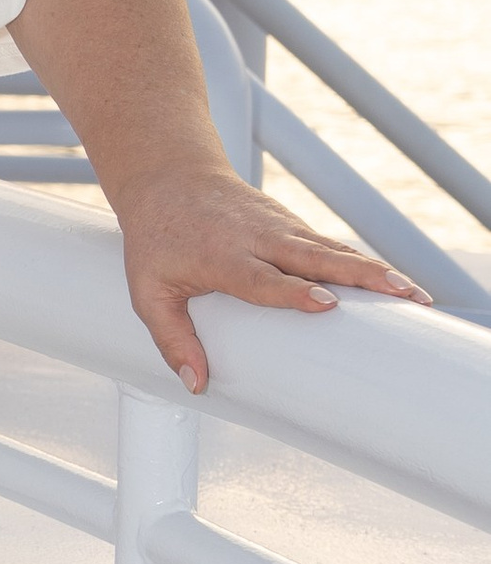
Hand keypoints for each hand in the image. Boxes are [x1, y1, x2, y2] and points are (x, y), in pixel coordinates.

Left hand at [112, 163, 426, 393]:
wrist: (168, 178)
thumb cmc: (156, 239)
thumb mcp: (148, 291)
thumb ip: (171, 338)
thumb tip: (196, 384)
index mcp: (223, 255)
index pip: (263, 277)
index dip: (294, 290)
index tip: (327, 304)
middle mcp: (260, 238)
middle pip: (317, 257)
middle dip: (361, 276)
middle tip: (402, 295)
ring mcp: (282, 229)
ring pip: (335, 250)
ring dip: (376, 271)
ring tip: (416, 296)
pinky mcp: (294, 227)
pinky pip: (333, 247)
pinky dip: (365, 264)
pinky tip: (396, 285)